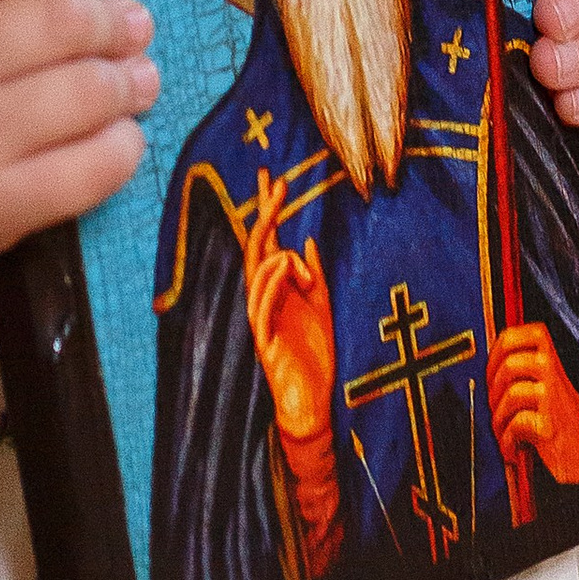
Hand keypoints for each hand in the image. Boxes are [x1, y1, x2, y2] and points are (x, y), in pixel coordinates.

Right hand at [241, 171, 335, 449]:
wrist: (311, 400)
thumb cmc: (314, 356)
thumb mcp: (322, 307)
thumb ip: (314, 276)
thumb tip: (309, 241)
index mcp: (278, 289)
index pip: (268, 242)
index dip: (268, 210)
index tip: (273, 179)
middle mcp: (264, 299)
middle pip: (257, 250)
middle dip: (265, 215)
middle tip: (275, 185)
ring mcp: (262, 319)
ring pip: (256, 275)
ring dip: (271, 251)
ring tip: (284, 239)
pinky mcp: (266, 341)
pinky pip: (262, 307)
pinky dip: (270, 284)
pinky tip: (280, 265)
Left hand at [486, 321, 578, 488]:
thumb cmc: (563, 435)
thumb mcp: (550, 395)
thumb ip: (528, 376)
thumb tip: (491, 366)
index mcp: (554, 369)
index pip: (528, 334)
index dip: (501, 346)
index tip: (492, 368)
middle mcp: (557, 380)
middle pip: (511, 361)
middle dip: (493, 386)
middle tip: (493, 404)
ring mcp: (555, 403)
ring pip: (512, 392)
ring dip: (498, 417)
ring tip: (502, 432)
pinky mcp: (551, 429)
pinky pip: (517, 422)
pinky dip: (506, 440)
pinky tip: (512, 449)